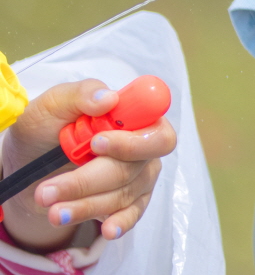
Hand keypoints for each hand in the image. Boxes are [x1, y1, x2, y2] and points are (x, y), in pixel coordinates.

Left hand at [0, 80, 173, 251]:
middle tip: (48, 191)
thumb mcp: (53, 105)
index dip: (132, 141)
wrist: (31, 164)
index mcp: (134, 117)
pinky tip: (107, 229)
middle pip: (132, 169)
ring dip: (85, 205)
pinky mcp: (129, 201)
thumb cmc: (47, 127)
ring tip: (51, 210)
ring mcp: (139, 176)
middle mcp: (143, 146)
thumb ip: (80, 94)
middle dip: (88, 182)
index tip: (97, 144)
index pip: (154, 131)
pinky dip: (120, 222)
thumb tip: (108, 98)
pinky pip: (131, 214)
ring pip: (122, 195)